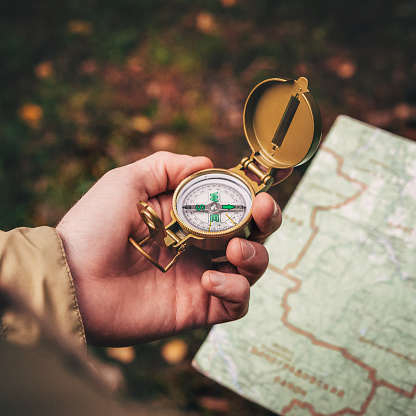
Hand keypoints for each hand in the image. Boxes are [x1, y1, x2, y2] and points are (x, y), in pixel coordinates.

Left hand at [56, 152, 290, 345]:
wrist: (73, 280)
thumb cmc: (94, 227)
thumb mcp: (127, 182)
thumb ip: (167, 166)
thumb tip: (208, 163)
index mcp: (187, 216)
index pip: (232, 202)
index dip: (256, 191)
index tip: (276, 177)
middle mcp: (199, 245)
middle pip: (253, 233)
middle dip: (267, 219)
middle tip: (262, 210)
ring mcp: (201, 277)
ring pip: (253, 267)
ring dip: (255, 255)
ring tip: (234, 249)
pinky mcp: (199, 306)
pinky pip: (237, 302)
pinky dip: (234, 289)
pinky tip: (208, 280)